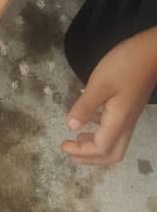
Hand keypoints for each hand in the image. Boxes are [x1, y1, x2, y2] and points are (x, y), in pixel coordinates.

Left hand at [62, 29, 156, 166]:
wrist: (150, 53)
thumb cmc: (124, 66)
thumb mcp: (99, 84)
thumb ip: (85, 106)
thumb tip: (71, 126)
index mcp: (118, 121)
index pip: (100, 148)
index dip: (81, 152)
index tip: (63, 145)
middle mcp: (126, 124)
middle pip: (111, 154)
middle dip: (90, 158)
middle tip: (70, 152)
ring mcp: (129, 116)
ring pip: (114, 143)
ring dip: (95, 146)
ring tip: (77, 138)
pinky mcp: (129, 107)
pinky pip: (115, 128)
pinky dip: (100, 130)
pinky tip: (90, 118)